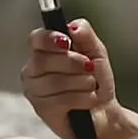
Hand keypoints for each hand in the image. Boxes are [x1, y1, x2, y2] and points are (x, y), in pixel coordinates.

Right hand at [24, 19, 115, 138]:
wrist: (104, 111)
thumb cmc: (96, 81)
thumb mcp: (96, 53)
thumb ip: (86, 36)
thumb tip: (73, 26)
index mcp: (44, 51)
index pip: (36, 39)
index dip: (49, 38)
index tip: (66, 42)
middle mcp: (33, 70)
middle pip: (44, 61)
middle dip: (73, 63)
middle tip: (90, 67)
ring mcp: (35, 91)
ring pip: (54, 81)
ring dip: (82, 82)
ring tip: (91, 86)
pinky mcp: (42, 110)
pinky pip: (61, 100)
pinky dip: (83, 98)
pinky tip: (89, 99)